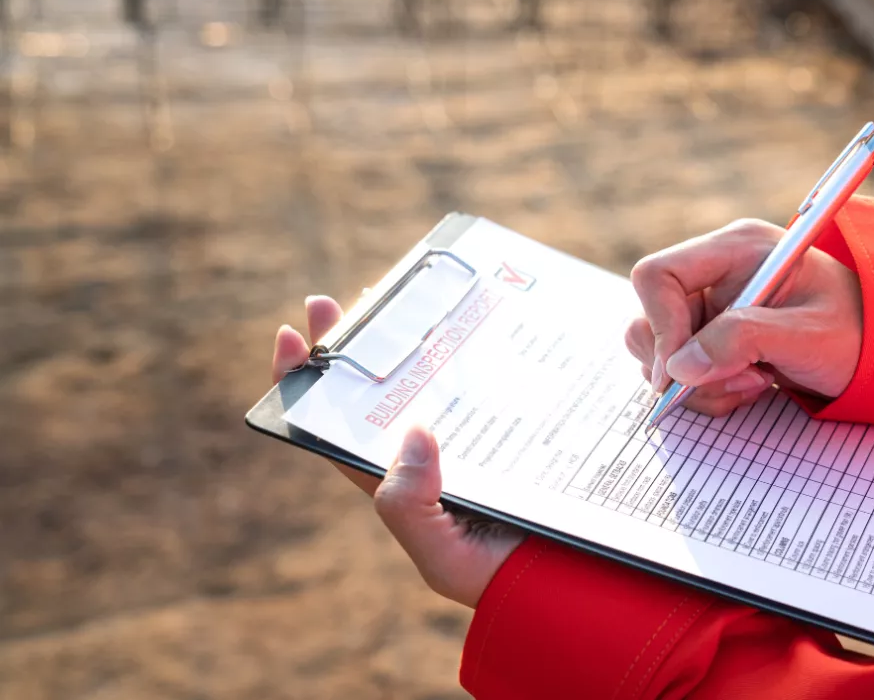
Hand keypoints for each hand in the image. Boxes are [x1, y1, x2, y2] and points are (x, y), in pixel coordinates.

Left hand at [271, 296, 523, 607]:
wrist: (573, 583)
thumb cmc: (502, 578)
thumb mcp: (443, 558)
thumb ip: (409, 508)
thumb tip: (411, 432)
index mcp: (397, 486)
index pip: (336, 430)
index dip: (305, 388)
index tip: (291, 339)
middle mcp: (426, 456)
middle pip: (376, 392)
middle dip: (353, 347)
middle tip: (338, 302)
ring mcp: (467, 436)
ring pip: (427, 379)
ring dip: (409, 338)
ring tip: (398, 297)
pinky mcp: (509, 425)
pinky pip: (484, 382)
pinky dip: (473, 351)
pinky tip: (471, 321)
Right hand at [626, 218, 862, 416]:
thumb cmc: (859, 331)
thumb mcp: (808, 336)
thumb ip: (743, 342)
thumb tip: (679, 368)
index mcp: (734, 249)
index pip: (657, 276)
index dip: (660, 325)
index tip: (680, 372)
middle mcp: (713, 274)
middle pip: (649, 319)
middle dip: (682, 366)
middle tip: (737, 381)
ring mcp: (709, 307)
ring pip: (661, 354)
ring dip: (700, 385)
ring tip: (754, 383)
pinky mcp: (711, 337)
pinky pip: (680, 373)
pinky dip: (708, 391)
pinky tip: (752, 385)